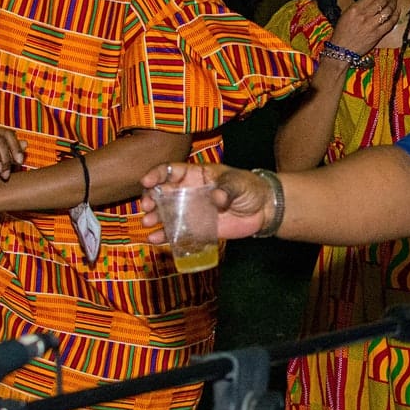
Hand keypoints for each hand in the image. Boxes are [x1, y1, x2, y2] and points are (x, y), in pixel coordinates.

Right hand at [138, 161, 270, 240]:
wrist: (262, 210)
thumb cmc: (249, 189)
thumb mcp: (239, 183)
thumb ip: (227, 189)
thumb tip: (217, 198)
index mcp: (196, 175)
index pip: (171, 171)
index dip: (156, 174)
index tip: (147, 181)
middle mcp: (188, 191)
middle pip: (162, 191)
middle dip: (150, 197)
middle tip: (147, 206)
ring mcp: (190, 210)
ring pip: (165, 212)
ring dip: (154, 216)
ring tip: (148, 222)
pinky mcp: (195, 228)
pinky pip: (176, 231)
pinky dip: (164, 235)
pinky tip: (154, 238)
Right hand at [326, 0, 398, 60]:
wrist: (342, 50)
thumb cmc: (342, 32)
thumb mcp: (346, 14)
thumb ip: (358, 3)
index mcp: (355, 9)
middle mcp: (364, 16)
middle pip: (381, 1)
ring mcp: (372, 25)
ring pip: (387, 10)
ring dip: (393, 2)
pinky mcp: (378, 34)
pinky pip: (390, 22)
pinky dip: (395, 15)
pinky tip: (397, 10)